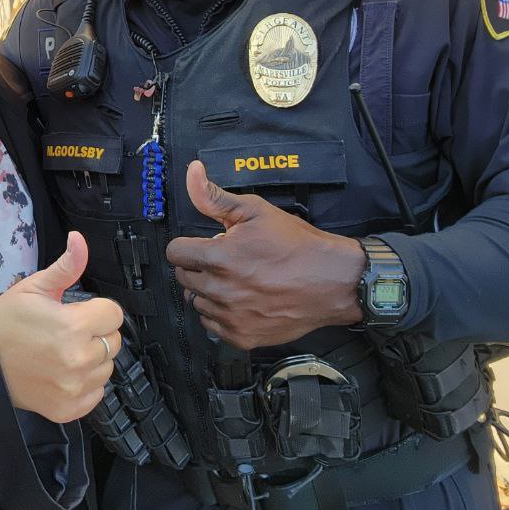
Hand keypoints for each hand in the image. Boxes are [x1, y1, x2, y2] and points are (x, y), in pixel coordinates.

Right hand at [0, 231, 124, 421]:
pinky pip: (97, 392)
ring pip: (106, 367)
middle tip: (67, 332)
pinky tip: (63, 372)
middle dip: (95, 333)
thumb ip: (66, 267)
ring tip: (64, 352)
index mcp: (72, 326)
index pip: (114, 314)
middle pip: (113, 341)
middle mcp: (78, 360)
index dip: (97, 309)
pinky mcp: (69, 409)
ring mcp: (75, 387)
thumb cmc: (7, 323)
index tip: (78, 312)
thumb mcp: (34, 288)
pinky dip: (85, 383)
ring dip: (92, 359)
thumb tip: (79, 240)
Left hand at [164, 161, 366, 349]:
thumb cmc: (297, 245)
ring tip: (236, 280)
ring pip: (196, 301)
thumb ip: (214, 197)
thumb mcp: (255, 210)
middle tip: (226, 261)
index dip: (189, 245)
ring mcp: (231, 317)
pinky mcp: (242, 337)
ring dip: (209, 291)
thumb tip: (192, 172)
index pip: (175, 253)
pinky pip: (212, 325)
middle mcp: (221, 290)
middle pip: (183, 277)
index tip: (205, 245)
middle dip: (199, 266)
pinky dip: (221, 314)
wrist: (333, 281)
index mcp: (219, 258)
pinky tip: (241, 300)